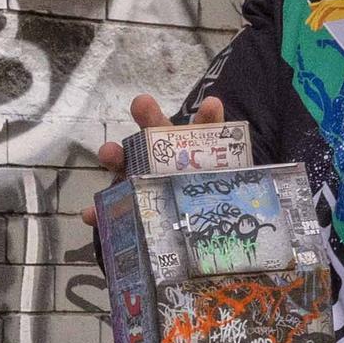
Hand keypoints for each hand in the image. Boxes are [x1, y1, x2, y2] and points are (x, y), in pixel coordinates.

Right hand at [83, 89, 236, 250]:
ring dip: (114, 155)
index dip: (209, 118)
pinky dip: (100, 212)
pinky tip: (92, 214)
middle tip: (142, 104)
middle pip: (155, 134)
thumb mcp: (223, 197)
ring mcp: (140, 181)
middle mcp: (163, 160)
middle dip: (149, 117)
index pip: (206, 131)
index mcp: (193, 154)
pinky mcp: (125, 206)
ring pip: (125, 163)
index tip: (212, 106)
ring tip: (108, 153)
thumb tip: (252, 178)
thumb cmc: (203, 208)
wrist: (185, 238)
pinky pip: (110, 208)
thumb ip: (233, 192)